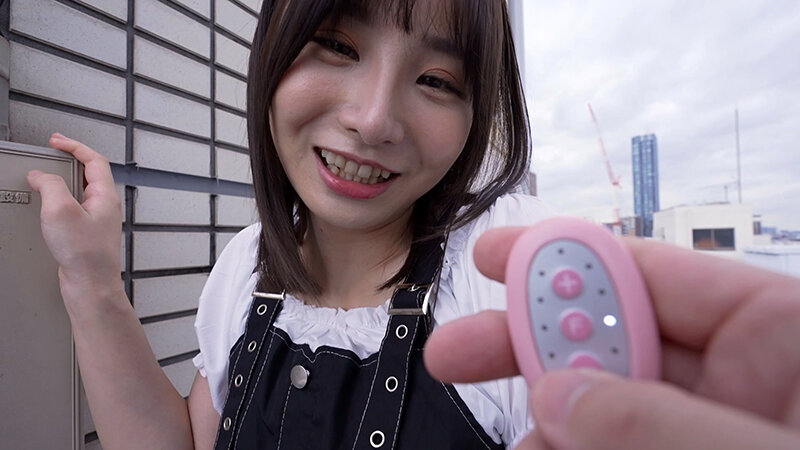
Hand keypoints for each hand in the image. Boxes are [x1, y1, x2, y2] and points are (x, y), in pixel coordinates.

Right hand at [27, 133, 123, 309]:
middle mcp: (105, 207)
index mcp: (105, 196)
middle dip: (71, 158)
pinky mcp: (87, 234)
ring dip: (64, 179)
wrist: (91, 286)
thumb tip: (40, 176)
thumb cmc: (85, 255)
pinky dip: (61, 198)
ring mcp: (97, 220)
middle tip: (53, 150)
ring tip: (47, 174)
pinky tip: (48, 205)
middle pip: (90, 172)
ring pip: (81, 190)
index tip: (57, 140)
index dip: (75, 146)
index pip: (94, 160)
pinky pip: (75, 207)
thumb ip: (50, 186)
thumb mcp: (60, 210)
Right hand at [425, 226, 799, 448]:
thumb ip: (662, 427)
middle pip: (618, 338)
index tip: (502, 258)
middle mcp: (744, 381)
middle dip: (539, 343)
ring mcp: (712, 433)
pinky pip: (617, 449)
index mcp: (783, 338)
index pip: (660, 274)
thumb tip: (557, 396)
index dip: (574, 256)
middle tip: (461, 352)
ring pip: (608, 409)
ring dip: (552, 421)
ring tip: (521, 447)